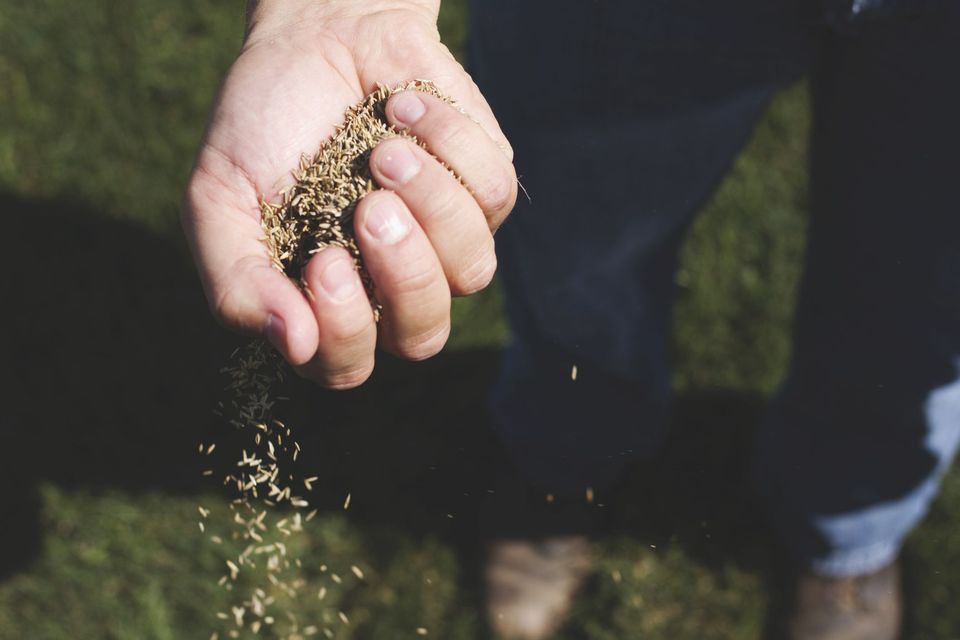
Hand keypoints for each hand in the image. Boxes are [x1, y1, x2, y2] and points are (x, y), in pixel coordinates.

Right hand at [182, 0, 516, 387]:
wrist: (316, 35)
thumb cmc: (263, 124)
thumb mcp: (217, 199)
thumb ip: (237, 280)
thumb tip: (293, 345)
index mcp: (329, 299)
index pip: (350, 365)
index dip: (346, 329)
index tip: (323, 259)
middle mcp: (392, 282)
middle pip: (424, 335)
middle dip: (404, 275)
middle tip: (370, 207)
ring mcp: (446, 240)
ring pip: (473, 270)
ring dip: (431, 203)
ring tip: (385, 148)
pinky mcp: (486, 188)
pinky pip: (495, 193)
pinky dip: (448, 142)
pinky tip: (404, 109)